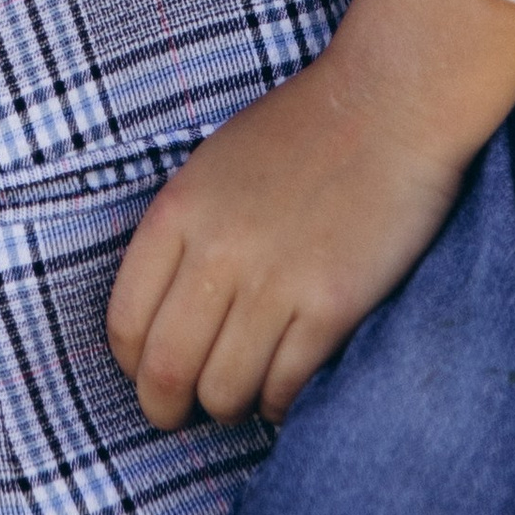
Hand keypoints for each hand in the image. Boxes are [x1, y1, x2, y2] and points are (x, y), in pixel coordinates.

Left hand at [104, 0, 514, 431]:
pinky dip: (279, 403)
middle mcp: (218, 251)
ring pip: (224, 393)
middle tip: (184, 412)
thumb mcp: (212, 164)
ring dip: (229, 406)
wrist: (389, 102)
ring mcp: (275, 281)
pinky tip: (285, 386)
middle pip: (165, 372)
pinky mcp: (331, 306)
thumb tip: (163, 316)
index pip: (125, 323)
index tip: (151, 372)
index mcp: (180, 210)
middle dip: (167, 408)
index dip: (133, 365)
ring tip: (244, 391)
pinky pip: (284, 389)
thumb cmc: (302, 130)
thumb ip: (184, 232)